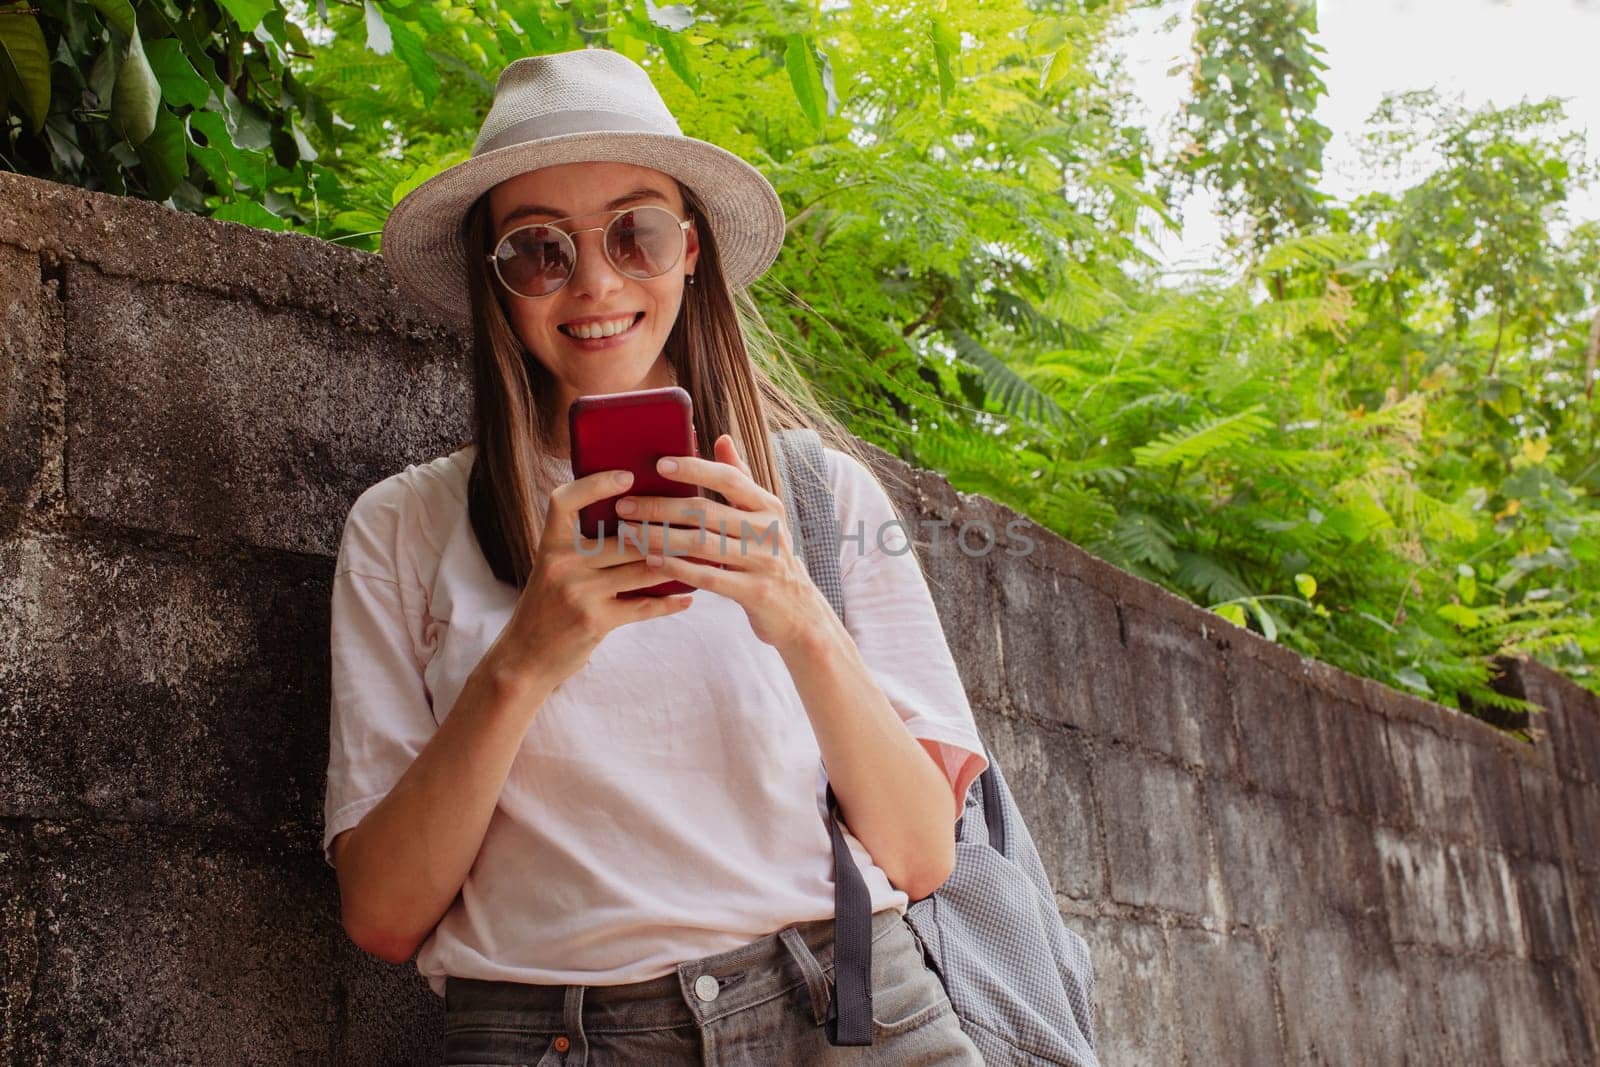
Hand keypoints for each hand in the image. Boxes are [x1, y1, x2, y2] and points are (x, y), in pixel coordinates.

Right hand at [478, 466, 694, 693]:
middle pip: (623, 537)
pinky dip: (668, 602)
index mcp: (549, 544)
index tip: (628, 476)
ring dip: (675, 563)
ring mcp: (578, 592)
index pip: (565, 501)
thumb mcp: (553, 568)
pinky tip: (686, 597)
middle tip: (694, 519)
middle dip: (662, 530)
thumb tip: (631, 518)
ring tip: (702, 554)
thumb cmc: (547, 607)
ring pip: (640, 569)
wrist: (526, 657)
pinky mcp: (595, 620)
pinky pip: (642, 606)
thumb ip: (581, 545)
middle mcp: (561, 563)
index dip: (596, 485)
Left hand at [612, 433, 831, 650]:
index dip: (695, 469)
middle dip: (661, 507)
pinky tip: (651, 562)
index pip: (729, 479)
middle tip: (624, 505)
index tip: (659, 465)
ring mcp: (762, 562)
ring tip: (628, 534)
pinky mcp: (754, 592)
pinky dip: (677, 568)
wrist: (798, 610)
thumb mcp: (764, 515)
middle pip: (706, 512)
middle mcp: (767, 530)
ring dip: (660, 537)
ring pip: (702, 544)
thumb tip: (721, 438)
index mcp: (767, 506)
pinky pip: (708, 577)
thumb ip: (741, 478)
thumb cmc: (770, 555)